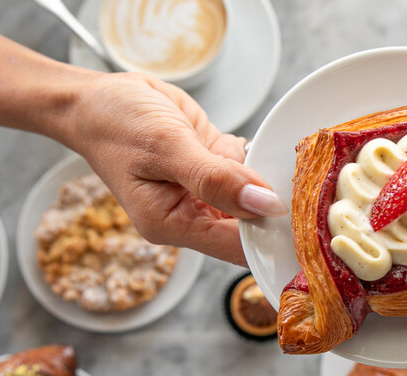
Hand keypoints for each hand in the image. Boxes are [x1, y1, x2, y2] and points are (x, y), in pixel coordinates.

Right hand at [56, 71, 285, 265]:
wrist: (95, 97)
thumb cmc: (115, 124)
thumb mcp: (166, 147)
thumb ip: (216, 179)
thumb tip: (266, 205)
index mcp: (174, 225)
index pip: (237, 247)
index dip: (275, 236)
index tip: (311, 221)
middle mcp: (191, 215)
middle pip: (252, 225)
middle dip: (276, 204)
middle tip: (308, 185)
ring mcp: (204, 192)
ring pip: (255, 194)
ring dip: (266, 175)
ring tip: (272, 159)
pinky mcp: (213, 166)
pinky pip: (248, 167)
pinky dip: (254, 154)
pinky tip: (248, 143)